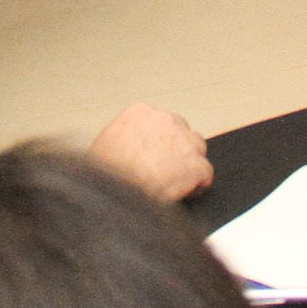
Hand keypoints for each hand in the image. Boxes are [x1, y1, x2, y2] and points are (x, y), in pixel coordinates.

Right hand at [87, 102, 211, 200]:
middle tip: (162, 170)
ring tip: (172, 183)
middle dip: (175, 150)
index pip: (159, 122)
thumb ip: (120, 140)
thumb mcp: (102, 147)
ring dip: (187, 164)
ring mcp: (184, 142)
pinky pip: (204, 175)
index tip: (153, 154)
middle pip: (180, 132)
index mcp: (139, 113)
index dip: (157, 142)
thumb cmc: (103, 175)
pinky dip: (196, 186)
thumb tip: (123, 151)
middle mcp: (166, 121)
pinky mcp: (196, 166)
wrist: (114, 193)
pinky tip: (181, 194)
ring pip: (196, 150)